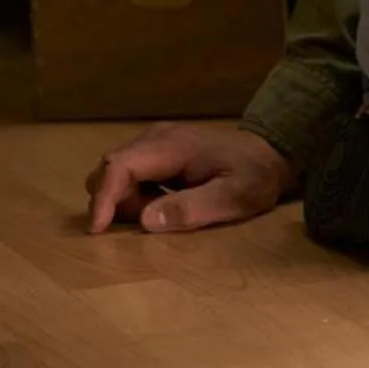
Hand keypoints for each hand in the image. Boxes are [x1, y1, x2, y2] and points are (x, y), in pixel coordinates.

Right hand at [84, 122, 295, 233]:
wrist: (271, 153)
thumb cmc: (255, 176)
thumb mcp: (234, 197)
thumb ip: (192, 208)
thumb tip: (145, 220)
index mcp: (172, 145)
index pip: (120, 165)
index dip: (104, 197)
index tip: (97, 229)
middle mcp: (156, 138)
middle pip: (110, 169)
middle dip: (117, 202)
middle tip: (155, 219)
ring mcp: (155, 142)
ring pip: (117, 173)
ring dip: (128, 200)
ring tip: (170, 209)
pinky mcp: (157, 152)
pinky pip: (130, 175)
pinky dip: (136, 195)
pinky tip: (168, 202)